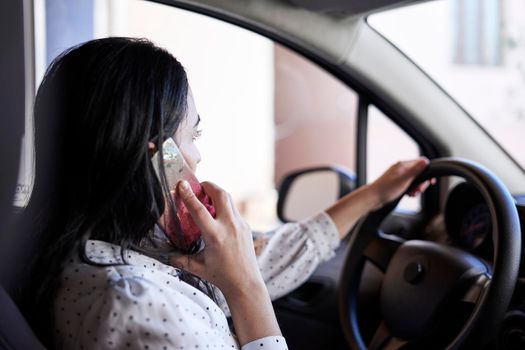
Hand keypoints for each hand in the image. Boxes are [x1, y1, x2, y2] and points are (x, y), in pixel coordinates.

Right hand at [169, 180, 281, 344]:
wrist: (246, 284)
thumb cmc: (221, 276)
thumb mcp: (198, 267)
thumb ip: (180, 259)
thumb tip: (166, 255)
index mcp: (215, 235)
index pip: (199, 209)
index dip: (189, 195)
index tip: (182, 184)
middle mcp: (229, 226)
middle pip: (220, 194)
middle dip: (208, 185)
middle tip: (198, 186)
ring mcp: (240, 225)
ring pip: (229, 200)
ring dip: (217, 194)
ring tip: (206, 198)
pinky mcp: (246, 227)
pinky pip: (233, 210)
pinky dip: (224, 206)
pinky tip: (217, 214)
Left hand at [369, 157, 432, 207]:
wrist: (372, 197)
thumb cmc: (386, 189)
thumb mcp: (404, 180)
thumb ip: (415, 171)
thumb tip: (425, 161)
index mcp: (402, 165)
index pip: (421, 162)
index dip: (428, 172)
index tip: (430, 182)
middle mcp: (400, 169)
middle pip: (419, 172)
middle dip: (421, 182)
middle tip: (418, 191)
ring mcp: (398, 175)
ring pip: (414, 179)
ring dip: (416, 187)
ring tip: (412, 194)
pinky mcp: (396, 183)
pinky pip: (408, 184)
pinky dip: (410, 189)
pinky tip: (408, 195)